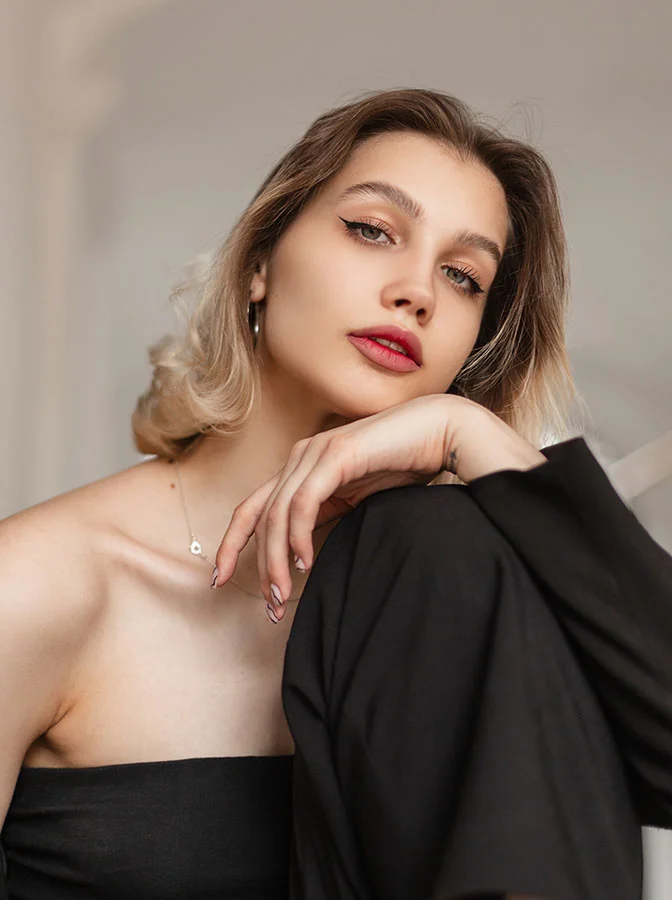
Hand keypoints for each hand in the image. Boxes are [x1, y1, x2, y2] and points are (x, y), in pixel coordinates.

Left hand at [211, 393, 546, 620]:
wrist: (441, 432)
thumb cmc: (405, 466)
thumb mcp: (357, 498)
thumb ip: (329, 514)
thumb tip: (303, 555)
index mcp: (301, 468)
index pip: (253, 509)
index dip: (231, 545)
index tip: (219, 580)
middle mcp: (301, 457)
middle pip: (260, 517)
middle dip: (259, 566)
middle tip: (269, 607)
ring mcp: (316, 452)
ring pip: (278, 514)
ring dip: (277, 560)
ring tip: (283, 596)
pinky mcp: (336, 454)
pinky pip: (304, 502)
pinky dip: (299, 535)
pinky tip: (305, 562)